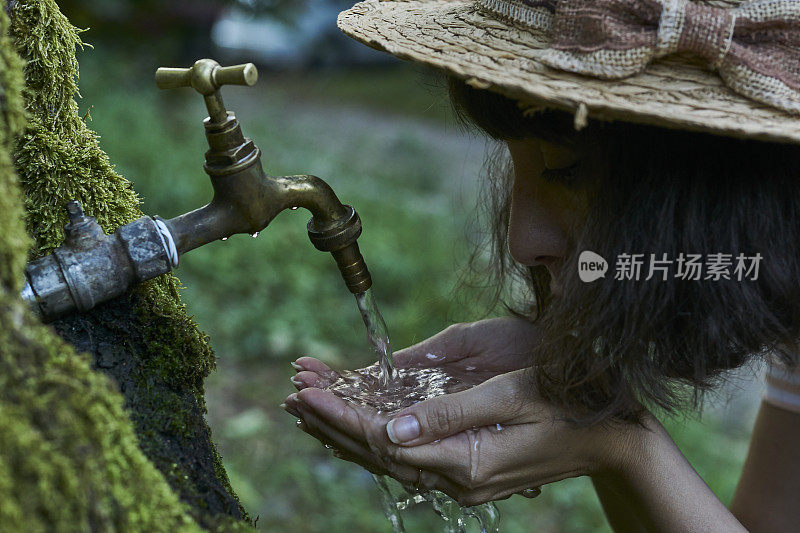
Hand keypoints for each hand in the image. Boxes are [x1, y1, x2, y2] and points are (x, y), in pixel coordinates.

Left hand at [284, 316, 639, 505]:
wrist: (606, 435)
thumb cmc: (563, 405)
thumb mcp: (509, 399)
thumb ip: (448, 415)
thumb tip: (390, 428)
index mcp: (464, 461)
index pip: (385, 441)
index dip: (342, 417)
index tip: (306, 395)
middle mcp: (455, 475)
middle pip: (376, 452)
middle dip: (331, 423)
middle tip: (292, 397)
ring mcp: (459, 474)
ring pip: (387, 454)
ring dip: (347, 429)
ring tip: (310, 408)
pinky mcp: (463, 464)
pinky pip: (407, 451)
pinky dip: (375, 433)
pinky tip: (357, 421)